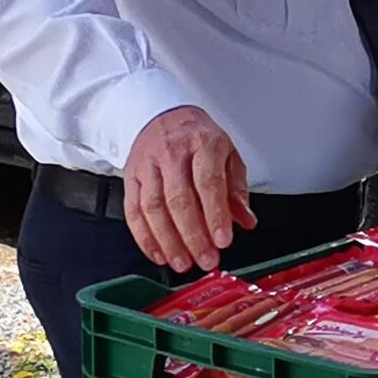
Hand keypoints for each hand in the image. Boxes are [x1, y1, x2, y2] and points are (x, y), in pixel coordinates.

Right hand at [122, 105, 254, 272]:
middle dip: (193, 236)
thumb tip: (246, 221)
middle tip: (206, 260)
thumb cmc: (197, 137)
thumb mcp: (227, 155)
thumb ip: (236, 189)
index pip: (208, 183)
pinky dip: (144, 237)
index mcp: (203, 143)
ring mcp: (148, 165)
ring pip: (153, 208)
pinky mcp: (131, 177)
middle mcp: (172, 153)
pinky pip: (133, 211)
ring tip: (183, 262)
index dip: (216, 216)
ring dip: (168, 241)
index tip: (223, 241)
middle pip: (179, 199)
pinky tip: (159, 254)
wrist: (162, 114)